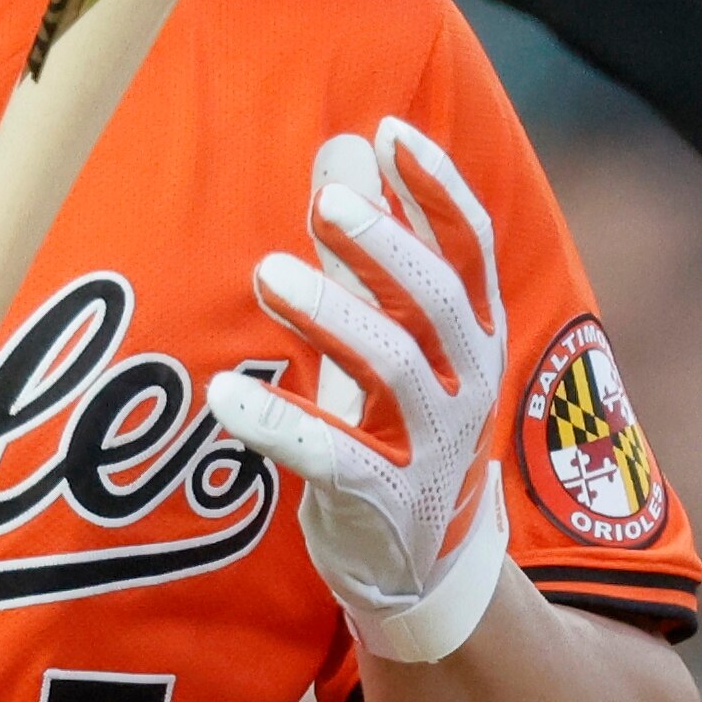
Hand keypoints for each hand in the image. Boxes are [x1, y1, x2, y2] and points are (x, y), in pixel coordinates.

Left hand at [206, 118, 510, 662]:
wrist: (421, 568)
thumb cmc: (400, 431)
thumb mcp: (395, 339)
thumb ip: (370, 255)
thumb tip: (344, 150)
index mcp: (476, 337)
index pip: (471, 248)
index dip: (436, 190)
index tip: (389, 133)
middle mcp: (468, 386)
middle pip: (439, 301)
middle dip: (385, 247)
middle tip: (327, 204)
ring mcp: (433, 448)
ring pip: (392, 370)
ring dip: (332, 316)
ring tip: (268, 274)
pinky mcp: (385, 503)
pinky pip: (334, 458)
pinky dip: (279, 426)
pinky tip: (224, 399)